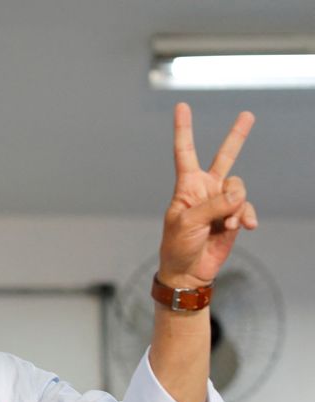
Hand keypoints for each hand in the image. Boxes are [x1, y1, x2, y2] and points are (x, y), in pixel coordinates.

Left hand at [158, 102, 256, 287]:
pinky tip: (243, 228)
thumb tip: (239, 193)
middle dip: (237, 137)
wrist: (188, 271)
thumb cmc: (178, 246)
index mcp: (186, 186)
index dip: (184, 130)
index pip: (184, 152)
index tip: (182, 106)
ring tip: (227, 225)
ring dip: (237, 207)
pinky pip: (247, 208)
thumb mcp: (189, 223)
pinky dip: (246, 217)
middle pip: (224, 158)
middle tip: (248, 115)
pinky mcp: (233, 217)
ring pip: (240, 189)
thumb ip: (215, 205)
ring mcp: (220, 202)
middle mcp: (205, 189)